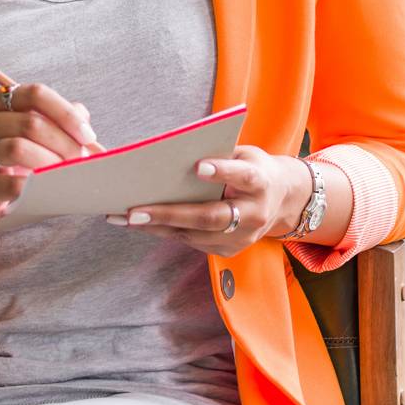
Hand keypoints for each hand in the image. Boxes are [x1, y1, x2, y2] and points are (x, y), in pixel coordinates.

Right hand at [0, 83, 100, 241]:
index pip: (34, 94)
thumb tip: (84, 118)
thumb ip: (48, 121)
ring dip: (51, 161)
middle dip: (64, 142)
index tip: (87, 134)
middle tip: (79, 160)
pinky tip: (43, 189)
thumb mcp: (16, 137)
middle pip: (30, 121)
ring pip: (19, 147)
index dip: (66, 113)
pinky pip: (13, 182)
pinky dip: (36, 185)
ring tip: (63, 173)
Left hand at [111, 146, 305, 257]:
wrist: (280, 200)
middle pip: (211, 216)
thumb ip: (220, 155)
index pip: (244, 177)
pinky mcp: (228, 251)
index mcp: (261, 183)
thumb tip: (174, 154)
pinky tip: (139, 224)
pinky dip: (164, 232)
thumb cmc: (253, 169)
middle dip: (170, 214)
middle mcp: (254, 215)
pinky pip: (191, 242)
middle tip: (135, 211)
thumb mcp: (245, 154)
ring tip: (124, 217)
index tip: (197, 166)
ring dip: (157, 227)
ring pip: (195, 235)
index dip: (222, 172)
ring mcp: (242, 238)